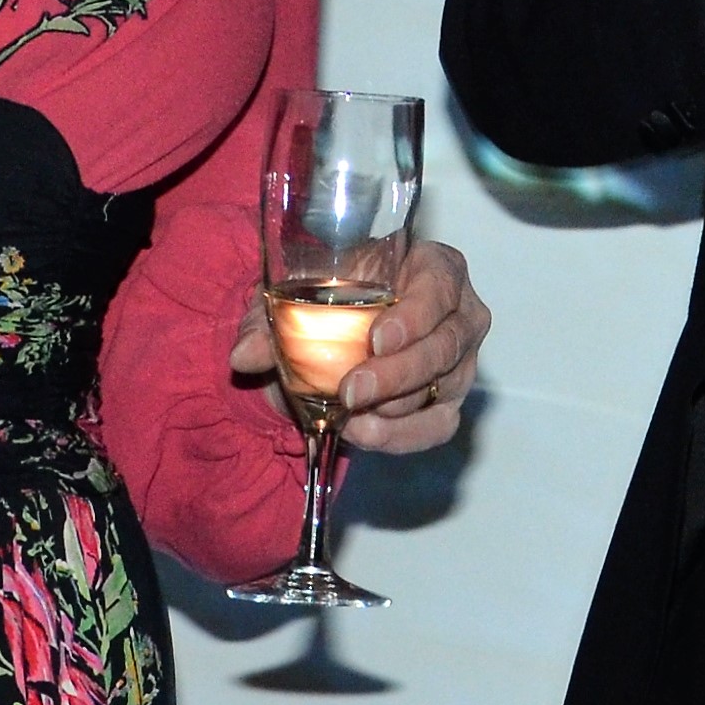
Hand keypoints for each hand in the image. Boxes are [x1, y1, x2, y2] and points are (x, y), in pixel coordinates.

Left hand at [226, 240, 487, 453]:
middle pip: (446, 345)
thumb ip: (269, 323)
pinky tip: (364, 433)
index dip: (416, 315)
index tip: (377, 339)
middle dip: (398, 374)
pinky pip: (438, 427)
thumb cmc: (329, 304)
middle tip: (350, 391)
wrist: (328, 345)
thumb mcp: (294, 301)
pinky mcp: (450, 403)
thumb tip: (244, 355)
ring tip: (350, 417)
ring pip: (445, 389)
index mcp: (432, 267)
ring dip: (397, 409)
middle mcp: (459, 312)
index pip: (440, 286)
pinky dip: (402, 436)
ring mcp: (460, 362)